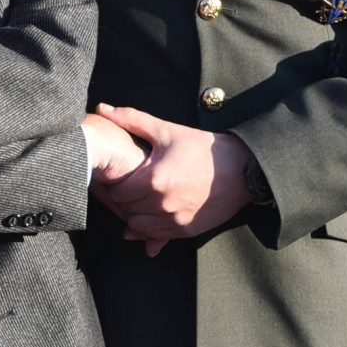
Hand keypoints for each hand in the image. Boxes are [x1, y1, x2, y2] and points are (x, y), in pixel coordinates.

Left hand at [90, 103, 250, 254]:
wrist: (243, 169)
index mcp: (153, 180)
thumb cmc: (203, 148)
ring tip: (138, 200)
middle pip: (124, 210)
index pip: (116, 192)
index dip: (113, 184)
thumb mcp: (167, 131)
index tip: (115, 177)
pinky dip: (149, 229)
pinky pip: (156, 237)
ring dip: (134, 215)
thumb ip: (132, 120)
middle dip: (122, 200)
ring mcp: (175, 220)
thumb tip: (102, 108)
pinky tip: (150, 214)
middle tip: (123, 189)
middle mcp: (162, 204)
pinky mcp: (187, 231)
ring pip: (137, 227)